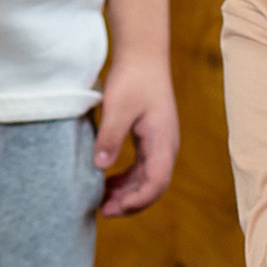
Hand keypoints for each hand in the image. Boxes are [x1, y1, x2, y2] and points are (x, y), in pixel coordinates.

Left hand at [95, 53, 178, 214]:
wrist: (143, 56)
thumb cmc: (133, 78)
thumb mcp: (118, 107)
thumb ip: (110, 136)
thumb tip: (100, 166)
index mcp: (162, 141)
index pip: (157, 181)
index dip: (138, 199)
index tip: (115, 207)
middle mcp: (166, 146)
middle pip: (153, 186)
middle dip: (130, 202)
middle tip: (103, 210)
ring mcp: (159, 143)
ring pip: (147, 179)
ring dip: (127, 193)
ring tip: (102, 201)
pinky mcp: (150, 139)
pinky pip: (141, 168)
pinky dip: (126, 180)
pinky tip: (107, 182)